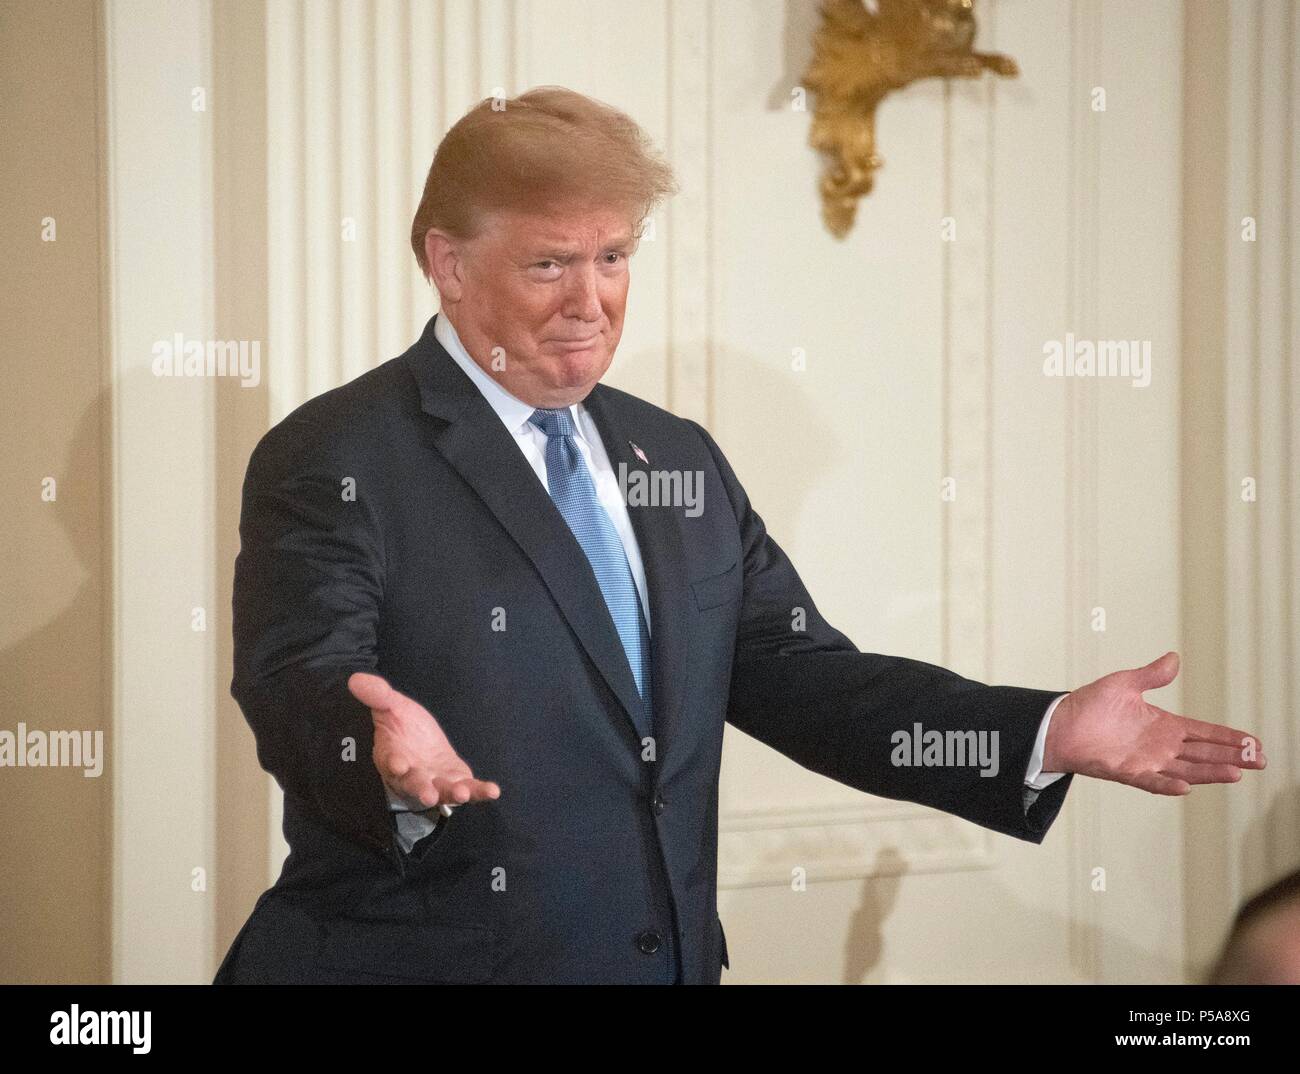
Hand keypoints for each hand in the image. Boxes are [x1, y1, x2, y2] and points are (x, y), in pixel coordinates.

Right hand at [348, 671, 500, 810]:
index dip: (393, 763)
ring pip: (442, 791)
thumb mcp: (391, 706)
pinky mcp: (456, 781)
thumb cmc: (402, 726)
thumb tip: (355, 679)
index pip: (390, 761)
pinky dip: (479, 792)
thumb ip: (378, 695)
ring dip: (452, 793)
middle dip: (421, 788)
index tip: (397, 764)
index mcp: (392, 756)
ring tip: (461, 793)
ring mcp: (435, 781)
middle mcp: (413, 775)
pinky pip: (469, 789)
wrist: (420, 739)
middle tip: (427, 794)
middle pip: (415, 784)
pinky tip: (492, 791)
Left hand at [1042, 651, 1265, 794]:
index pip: (1205, 732)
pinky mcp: (1126, 771)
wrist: (1060, 724)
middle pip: (1204, 753)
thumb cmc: (1090, 704)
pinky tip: (1186, 786)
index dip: (1229, 738)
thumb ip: (1151, 675)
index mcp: (1164, 725)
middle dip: (1232, 757)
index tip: (1254, 742)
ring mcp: (1146, 761)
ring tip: (1236, 774)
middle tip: (1259, 761)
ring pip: (1186, 769)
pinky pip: (1151, 781)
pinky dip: (1167, 784)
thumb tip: (1174, 658)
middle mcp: (1160, 746)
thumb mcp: (1124, 684)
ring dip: (1210, 772)